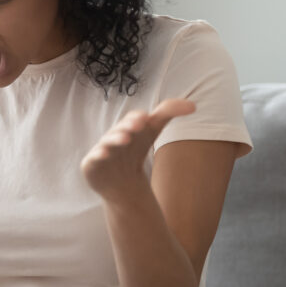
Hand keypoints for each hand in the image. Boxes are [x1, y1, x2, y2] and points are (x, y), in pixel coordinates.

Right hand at [81, 98, 195, 204]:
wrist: (120, 182)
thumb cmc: (135, 150)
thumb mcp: (152, 130)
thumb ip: (169, 113)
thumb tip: (194, 105)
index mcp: (129, 127)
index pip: (134, 118)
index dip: (138, 118)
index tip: (146, 118)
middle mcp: (114, 135)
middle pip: (120, 128)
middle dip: (128, 126)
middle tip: (139, 124)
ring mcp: (101, 148)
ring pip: (108, 142)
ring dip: (116, 138)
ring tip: (125, 138)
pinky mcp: (91, 163)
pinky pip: (94, 157)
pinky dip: (99, 154)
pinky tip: (105, 154)